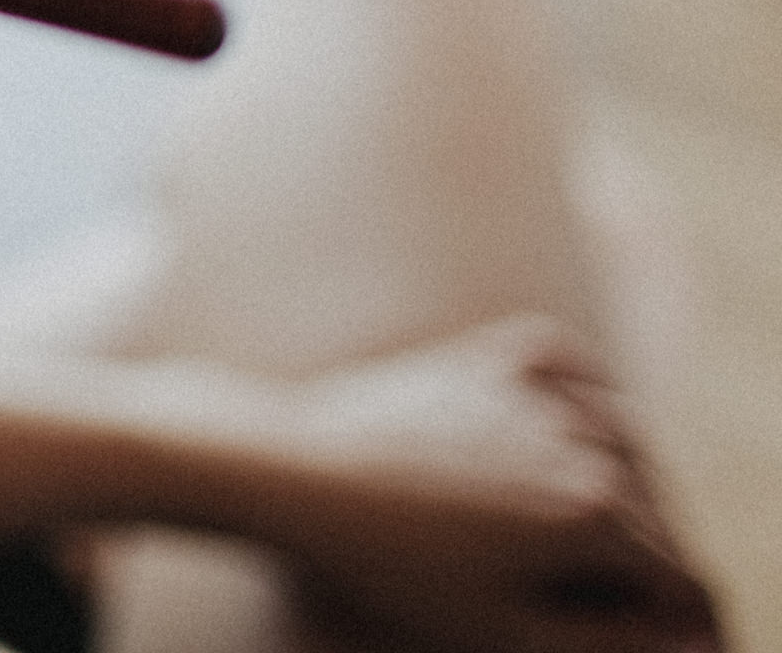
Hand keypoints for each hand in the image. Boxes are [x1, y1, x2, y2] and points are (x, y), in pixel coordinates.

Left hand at [245, 316, 717, 652]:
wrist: (292, 475)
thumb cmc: (390, 566)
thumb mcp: (504, 630)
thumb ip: (612, 640)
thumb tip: (688, 640)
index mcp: (594, 513)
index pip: (675, 572)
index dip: (665, 611)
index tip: (629, 622)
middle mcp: (578, 441)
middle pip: (657, 506)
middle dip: (650, 549)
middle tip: (612, 583)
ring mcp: (535, 391)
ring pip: (624, 434)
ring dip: (627, 475)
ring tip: (599, 517)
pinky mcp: (493, 357)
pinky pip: (568, 362)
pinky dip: (584, 388)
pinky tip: (574, 420)